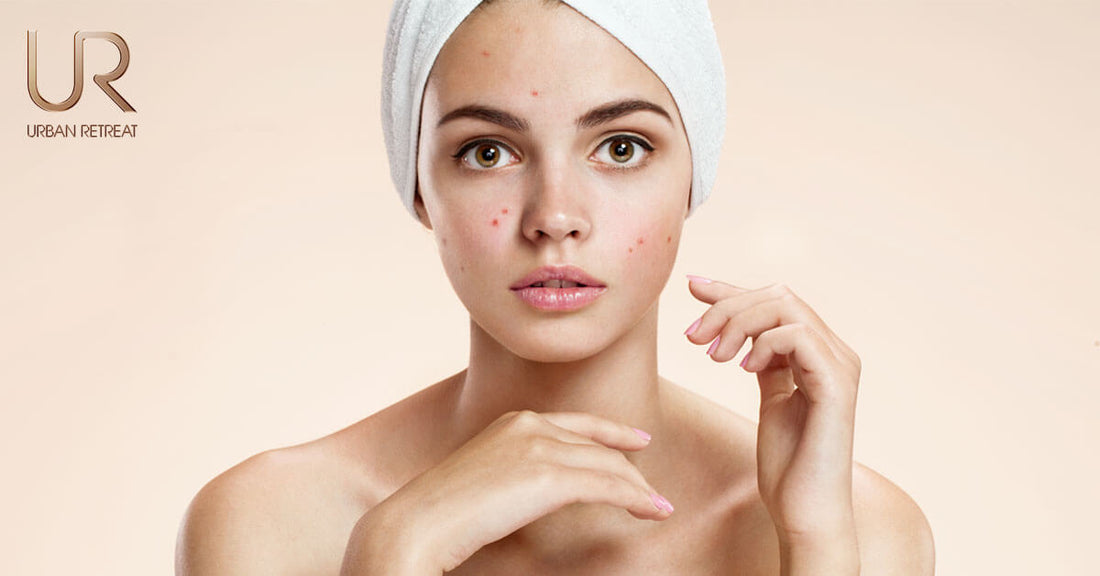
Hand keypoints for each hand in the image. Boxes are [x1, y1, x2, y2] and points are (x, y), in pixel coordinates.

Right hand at [341, 411, 671, 574]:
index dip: (612, 431)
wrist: (418, 523)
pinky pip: (607, 486)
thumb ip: (513, 472)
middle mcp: (530, 425)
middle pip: (598, 446)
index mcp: (512, 422)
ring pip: (608, 465)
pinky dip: (636, 498)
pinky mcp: (550, 477)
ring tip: (657, 507)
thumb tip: (532, 490)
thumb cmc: (442, 513)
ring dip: (638, 488)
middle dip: (630, 468)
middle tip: (652, 491)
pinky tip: (651, 511)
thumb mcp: (483, 478)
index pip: (577, 423)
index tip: (638, 441)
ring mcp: (541, 448)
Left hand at [684, 277, 861, 549]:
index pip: (776, 301)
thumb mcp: (771, 399)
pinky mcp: (837, 385)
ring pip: (785, 307)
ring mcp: (841, 366)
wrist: (805, 512)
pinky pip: (798, 337)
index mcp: (820, 354)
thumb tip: (736, 326)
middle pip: (778, 296)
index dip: (732, 289)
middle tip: (693, 337)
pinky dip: (764, 344)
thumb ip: (763, 361)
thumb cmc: (789, 464)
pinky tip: (743, 369)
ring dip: (737, 323)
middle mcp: (836, 352)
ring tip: (714, 356)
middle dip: (726, 307)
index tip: (691, 285)